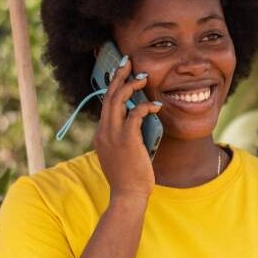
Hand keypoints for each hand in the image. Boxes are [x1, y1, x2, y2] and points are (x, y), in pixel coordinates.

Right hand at [93, 56, 161, 201]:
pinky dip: (145, 106)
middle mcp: (104, 132)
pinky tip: (156, 105)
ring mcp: (113, 135)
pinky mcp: (126, 140)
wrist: (128, 195)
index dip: (113, 87)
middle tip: (127, 62)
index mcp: (102, 134)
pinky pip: (135, 115)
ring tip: (142, 77)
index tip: (121, 74)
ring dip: (130, 86)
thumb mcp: (123, 154)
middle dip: (118, 77)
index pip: (105, 104)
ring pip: (117, 101)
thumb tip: (139, 124)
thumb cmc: (130, 177)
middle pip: (108, 96)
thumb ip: (126, 138)